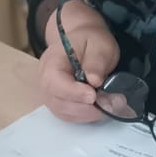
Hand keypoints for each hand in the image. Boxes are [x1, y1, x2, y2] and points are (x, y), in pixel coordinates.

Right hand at [38, 0, 119, 123]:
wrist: (83, 40)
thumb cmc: (91, 40)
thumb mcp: (99, 44)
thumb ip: (96, 61)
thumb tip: (94, 81)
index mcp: (52, 60)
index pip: (54, 81)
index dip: (73, 92)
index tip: (93, 95)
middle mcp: (45, 79)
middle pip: (57, 101)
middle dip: (84, 107)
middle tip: (110, 104)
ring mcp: (50, 93)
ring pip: (63, 112)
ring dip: (87, 114)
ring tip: (110, 106)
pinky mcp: (59, 102)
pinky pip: (68, 115)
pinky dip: (84, 116)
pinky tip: (100, 109)